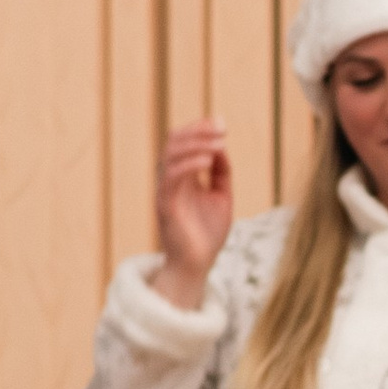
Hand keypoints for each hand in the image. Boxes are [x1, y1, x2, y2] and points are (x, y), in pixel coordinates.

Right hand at [154, 121, 233, 308]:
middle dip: (197, 130)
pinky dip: (189, 163)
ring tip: (218, 142)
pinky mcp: (166, 204)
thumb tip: (221, 146)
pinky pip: (171, 176)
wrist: (198, 266)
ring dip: (195, 143)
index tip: (220, 122)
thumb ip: (221, 172)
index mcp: (182, 176)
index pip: (182, 140)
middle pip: (173, 141)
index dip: (199, 127)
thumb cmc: (207, 234)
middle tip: (220, 128)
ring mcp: (166, 191)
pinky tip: (208, 159)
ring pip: (170, 154)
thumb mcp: (221, 196)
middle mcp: (170, 179)